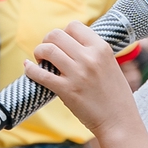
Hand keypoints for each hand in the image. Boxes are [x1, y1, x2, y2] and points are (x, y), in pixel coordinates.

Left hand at [19, 21, 139, 144]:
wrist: (119, 121)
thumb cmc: (116, 95)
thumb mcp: (111, 64)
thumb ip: (94, 52)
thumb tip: (72, 44)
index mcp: (101, 48)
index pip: (74, 26)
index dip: (64, 33)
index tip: (63, 43)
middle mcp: (89, 57)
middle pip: (57, 35)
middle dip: (47, 41)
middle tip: (47, 51)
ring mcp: (77, 73)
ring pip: (47, 50)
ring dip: (39, 52)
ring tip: (40, 60)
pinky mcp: (66, 90)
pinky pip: (41, 74)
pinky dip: (30, 69)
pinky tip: (28, 68)